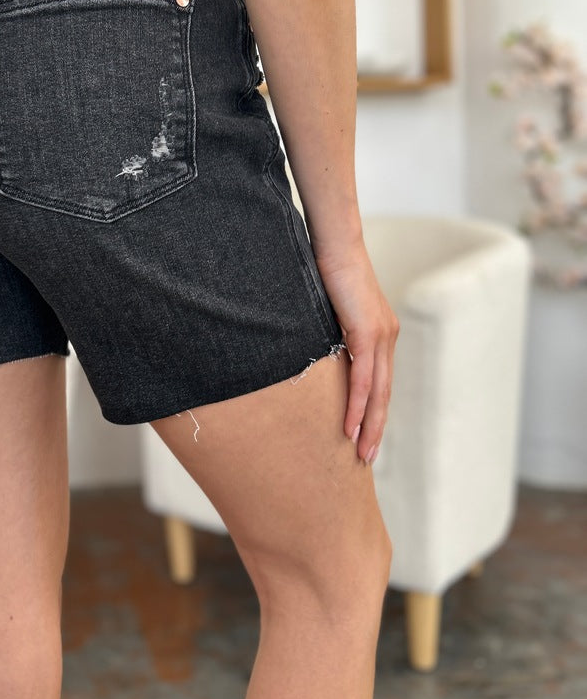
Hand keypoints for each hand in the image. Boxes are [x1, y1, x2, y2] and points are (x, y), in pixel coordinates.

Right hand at [314, 239, 398, 464]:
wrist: (335, 240)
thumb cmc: (325, 267)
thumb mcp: (328, 307)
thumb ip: (329, 330)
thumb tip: (311, 348)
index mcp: (380, 331)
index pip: (380, 380)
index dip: (374, 410)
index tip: (365, 435)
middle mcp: (387, 336)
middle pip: (385, 393)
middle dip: (376, 428)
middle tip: (366, 457)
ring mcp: (381, 334)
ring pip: (378, 391)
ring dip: (370, 424)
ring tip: (360, 451)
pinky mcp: (368, 331)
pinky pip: (364, 377)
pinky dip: (359, 404)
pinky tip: (351, 425)